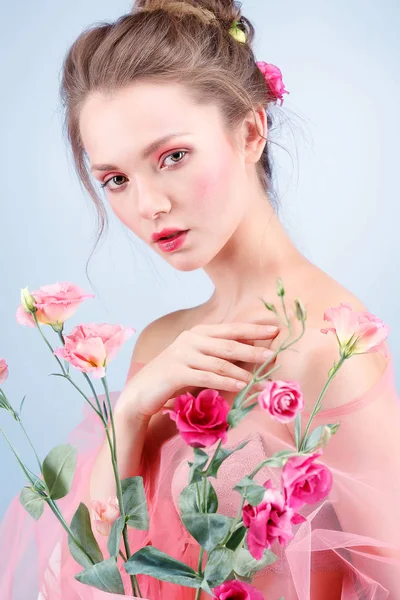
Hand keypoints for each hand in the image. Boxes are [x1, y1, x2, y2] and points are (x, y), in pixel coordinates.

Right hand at [116, 321, 279, 420]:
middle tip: (273, 353)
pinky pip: (207, 376)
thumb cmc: (175, 378)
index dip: (254, 329)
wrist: (142, 392)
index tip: (275, 329)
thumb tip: (253, 352)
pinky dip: (226, 381)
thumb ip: (220, 355)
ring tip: (262, 378)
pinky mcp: (176, 372)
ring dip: (244, 371)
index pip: (231, 329)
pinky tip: (241, 386)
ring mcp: (182, 354)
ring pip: (220, 362)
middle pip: (229, 343)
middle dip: (253, 348)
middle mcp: (191, 339)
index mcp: (198, 332)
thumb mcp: (198, 361)